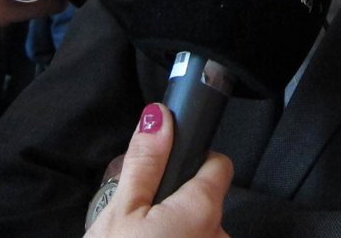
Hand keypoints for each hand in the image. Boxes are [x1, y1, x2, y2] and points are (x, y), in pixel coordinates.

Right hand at [85, 104, 231, 237]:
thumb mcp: (121, 211)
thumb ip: (144, 163)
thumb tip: (158, 115)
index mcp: (203, 208)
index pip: (217, 163)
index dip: (192, 158)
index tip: (164, 168)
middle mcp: (220, 232)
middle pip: (204, 197)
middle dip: (177, 198)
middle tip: (139, 214)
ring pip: (197, 226)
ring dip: (175, 226)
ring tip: (138, 237)